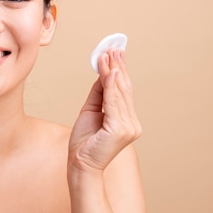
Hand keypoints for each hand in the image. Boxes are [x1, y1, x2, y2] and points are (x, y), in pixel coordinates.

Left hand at [68, 49, 141, 173]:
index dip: (120, 71)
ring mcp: (128, 127)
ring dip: (112, 71)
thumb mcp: (91, 111)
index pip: (124, 91)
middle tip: (114, 48)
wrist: (80, 164)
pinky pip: (113, 102)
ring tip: (108, 54)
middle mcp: (132, 123)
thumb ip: (99, 94)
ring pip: (119, 93)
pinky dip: (111, 85)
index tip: (116, 53)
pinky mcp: (119, 129)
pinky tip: (109, 72)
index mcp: (127, 120)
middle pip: (124, 89)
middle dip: (118, 67)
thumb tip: (103, 74)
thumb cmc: (84, 142)